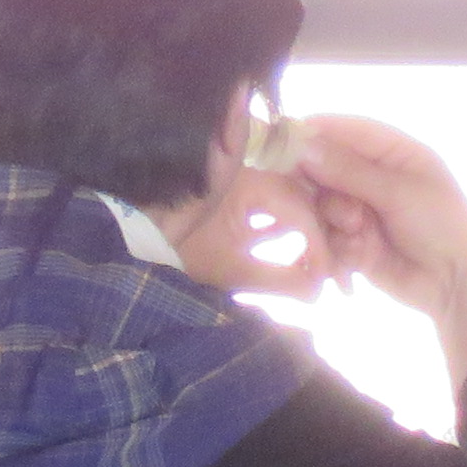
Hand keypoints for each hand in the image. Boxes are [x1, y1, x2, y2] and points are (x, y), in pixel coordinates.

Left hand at [181, 167, 338, 301]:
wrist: (135, 236)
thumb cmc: (180, 250)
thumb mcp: (233, 270)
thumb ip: (280, 281)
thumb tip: (318, 294)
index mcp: (253, 182)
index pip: (304, 213)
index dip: (321, 250)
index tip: (327, 282)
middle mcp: (254, 172)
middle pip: (305, 202)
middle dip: (321, 239)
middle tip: (331, 274)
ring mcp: (245, 180)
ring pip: (292, 204)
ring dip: (307, 234)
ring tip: (316, 267)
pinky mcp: (236, 193)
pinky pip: (272, 208)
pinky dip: (287, 230)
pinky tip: (297, 255)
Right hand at [284, 115, 466, 382]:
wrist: (456, 284)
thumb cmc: (442, 226)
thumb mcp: (400, 192)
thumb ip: (350, 170)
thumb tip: (303, 146)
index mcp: (392, 151)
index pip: (341, 130)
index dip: (310, 135)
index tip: (281, 146)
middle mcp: (372, 175)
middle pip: (321, 169)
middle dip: (325, 192)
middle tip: (345, 212)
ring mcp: (361, 208)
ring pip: (319, 206)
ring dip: (337, 224)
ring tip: (364, 238)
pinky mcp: (352, 240)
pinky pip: (327, 237)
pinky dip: (340, 249)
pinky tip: (363, 259)